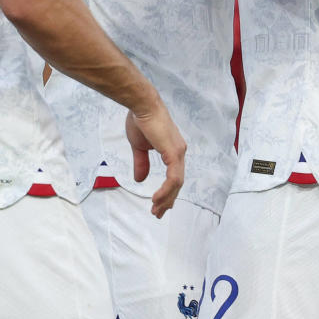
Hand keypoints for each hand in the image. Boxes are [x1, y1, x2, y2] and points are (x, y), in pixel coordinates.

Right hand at [124, 100, 186, 217]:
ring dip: (166, 199)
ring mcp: (178, 152)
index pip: (174, 176)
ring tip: (156, 210)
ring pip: (177, 183)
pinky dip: (166, 190)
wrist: (140, 105)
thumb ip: (142, 163)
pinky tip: (157, 199)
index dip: (167, 192)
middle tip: (158, 213)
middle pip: (177, 183)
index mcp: (172, 150)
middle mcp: (179, 152)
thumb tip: (140, 179)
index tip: (158, 205)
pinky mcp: (174, 152)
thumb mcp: (139, 147)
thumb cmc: (140, 121)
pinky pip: (173, 178)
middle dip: (168, 200)